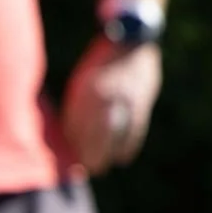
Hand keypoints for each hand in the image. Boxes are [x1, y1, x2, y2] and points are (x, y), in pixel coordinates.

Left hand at [64, 37, 161, 171]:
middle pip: (95, 136)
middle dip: (90, 156)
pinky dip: (128, 146)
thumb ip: (78, 106)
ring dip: (108, 156)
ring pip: (115, 136)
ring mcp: (125, 101)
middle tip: (86, 170)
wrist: (130, 42)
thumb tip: (70, 134)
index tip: (70, 161)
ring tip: (102, 168)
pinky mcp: (141, 103)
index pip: (77, 127)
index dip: (73, 146)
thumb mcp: (83, 81)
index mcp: (86, 92)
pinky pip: (135, 130)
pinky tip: (123, 158)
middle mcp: (105, 98)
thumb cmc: (100, 63)